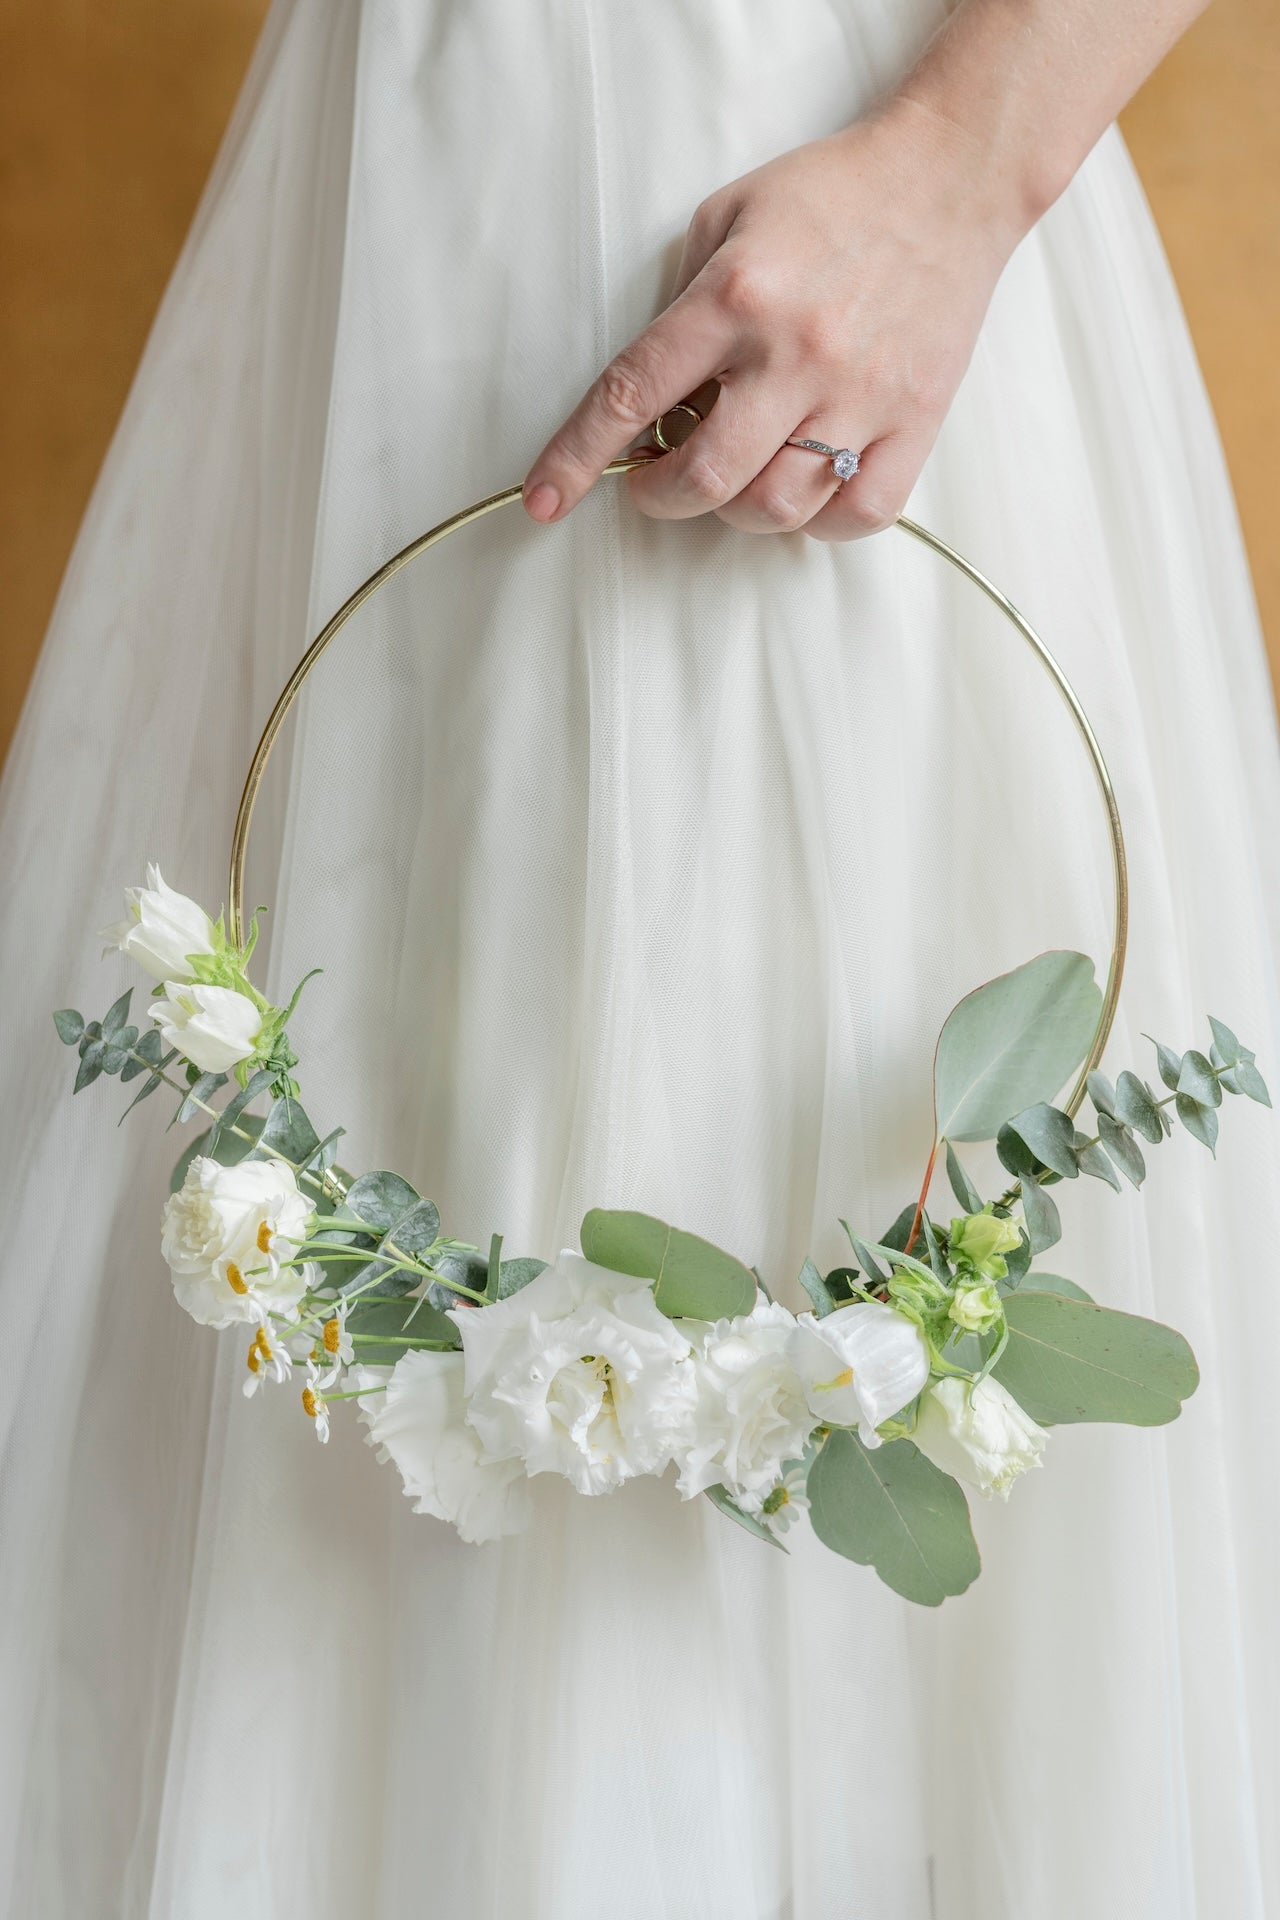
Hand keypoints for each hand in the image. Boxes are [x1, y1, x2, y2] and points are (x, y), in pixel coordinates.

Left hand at [523, 98, 1026, 540]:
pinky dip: (819, 523)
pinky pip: (857, 515)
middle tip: (657, 481)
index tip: (546, 499)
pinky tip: (807, 489)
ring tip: (738, 475)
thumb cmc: (832, 196)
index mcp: (736, 296)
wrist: (951, 176)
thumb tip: (650, 395)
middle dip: (661, 496)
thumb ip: (682, 302)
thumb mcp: (729, 216)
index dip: (578, 457)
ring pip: (775, 508)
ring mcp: (860, 394)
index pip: (633, 394)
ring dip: (736, 512)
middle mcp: (796, 352)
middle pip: (704, 478)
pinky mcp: (916, 419)